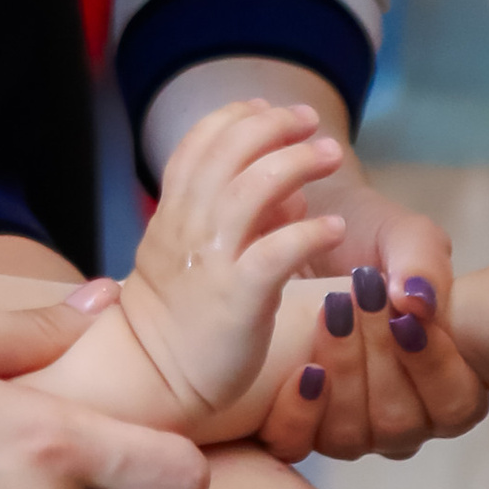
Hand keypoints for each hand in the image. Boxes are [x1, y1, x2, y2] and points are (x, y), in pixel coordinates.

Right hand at [121, 103, 343, 420]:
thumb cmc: (182, 321)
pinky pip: (273, 253)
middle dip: (271, 128)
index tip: (268, 108)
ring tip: (330, 155)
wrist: (154, 380)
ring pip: (249, 191)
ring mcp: (211, 262)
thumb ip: (239, 220)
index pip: (199, 145)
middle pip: (226, 154)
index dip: (234, 118)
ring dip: (294, 163)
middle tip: (310, 122)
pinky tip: (334, 227)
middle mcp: (188, 230)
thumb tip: (290, 193)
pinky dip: (307, 232)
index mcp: (173, 216)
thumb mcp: (197, 257)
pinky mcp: (237, 299)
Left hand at [257, 193, 485, 462]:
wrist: (295, 225)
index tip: (406, 316)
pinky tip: (303, 366)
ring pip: (352, 436)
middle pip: (402, 425)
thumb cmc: (363, 233)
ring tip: (330, 314)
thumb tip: (419, 303)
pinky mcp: (296, 424)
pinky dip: (300, 409)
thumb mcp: (401, 235)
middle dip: (381, 360)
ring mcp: (347, 427)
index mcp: (446, 379)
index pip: (456, 404)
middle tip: (360, 299)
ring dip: (344, 372)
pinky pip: (297, 443)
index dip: (435, 367)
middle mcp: (401, 415)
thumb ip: (423, 262)